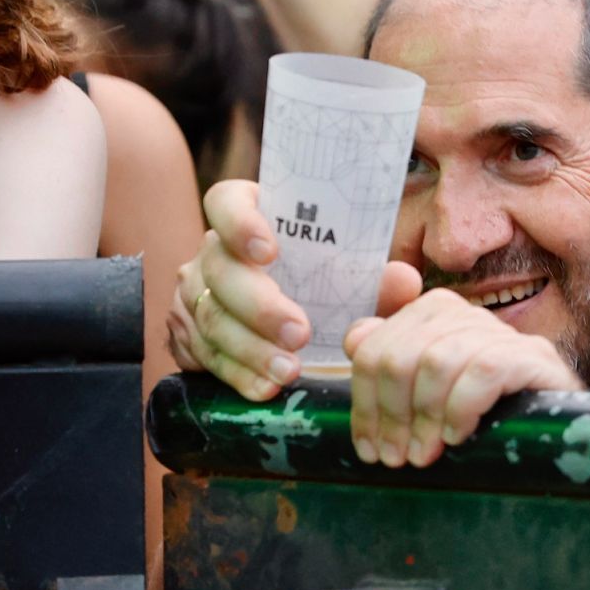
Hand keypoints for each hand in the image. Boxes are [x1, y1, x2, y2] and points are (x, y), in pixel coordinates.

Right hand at [168, 180, 420, 400]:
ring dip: (251, 349)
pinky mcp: (186, 335)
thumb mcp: (350, 280)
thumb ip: (376, 280)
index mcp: (250, 219)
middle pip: (221, 270)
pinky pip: (204, 356)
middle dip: (261, 306)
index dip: (240, 222)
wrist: (286, 329)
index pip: (226, 201)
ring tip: (288, 371)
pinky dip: (237, 374)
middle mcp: (213, 252)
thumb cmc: (323, 288)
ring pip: (211, 318)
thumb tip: (403, 281)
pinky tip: (264, 388)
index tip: (269, 251)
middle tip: (299, 334)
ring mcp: (194, 294)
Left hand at [344, 288, 580, 468]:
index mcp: (433, 316)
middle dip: (391, 414)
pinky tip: (459, 436)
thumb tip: (357, 335)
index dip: (364, 402)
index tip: (368, 448)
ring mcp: (504, 335)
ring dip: (425, 418)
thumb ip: (389, 362)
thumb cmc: (483, 420)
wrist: (554, 435)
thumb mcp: (425, 399)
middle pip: (401, 354)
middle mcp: (467, 315)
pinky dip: (463, 408)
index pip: (375, 347)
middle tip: (396, 458)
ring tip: (426, 455)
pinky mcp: (535, 358)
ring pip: (438, 361)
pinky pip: (485, 371)